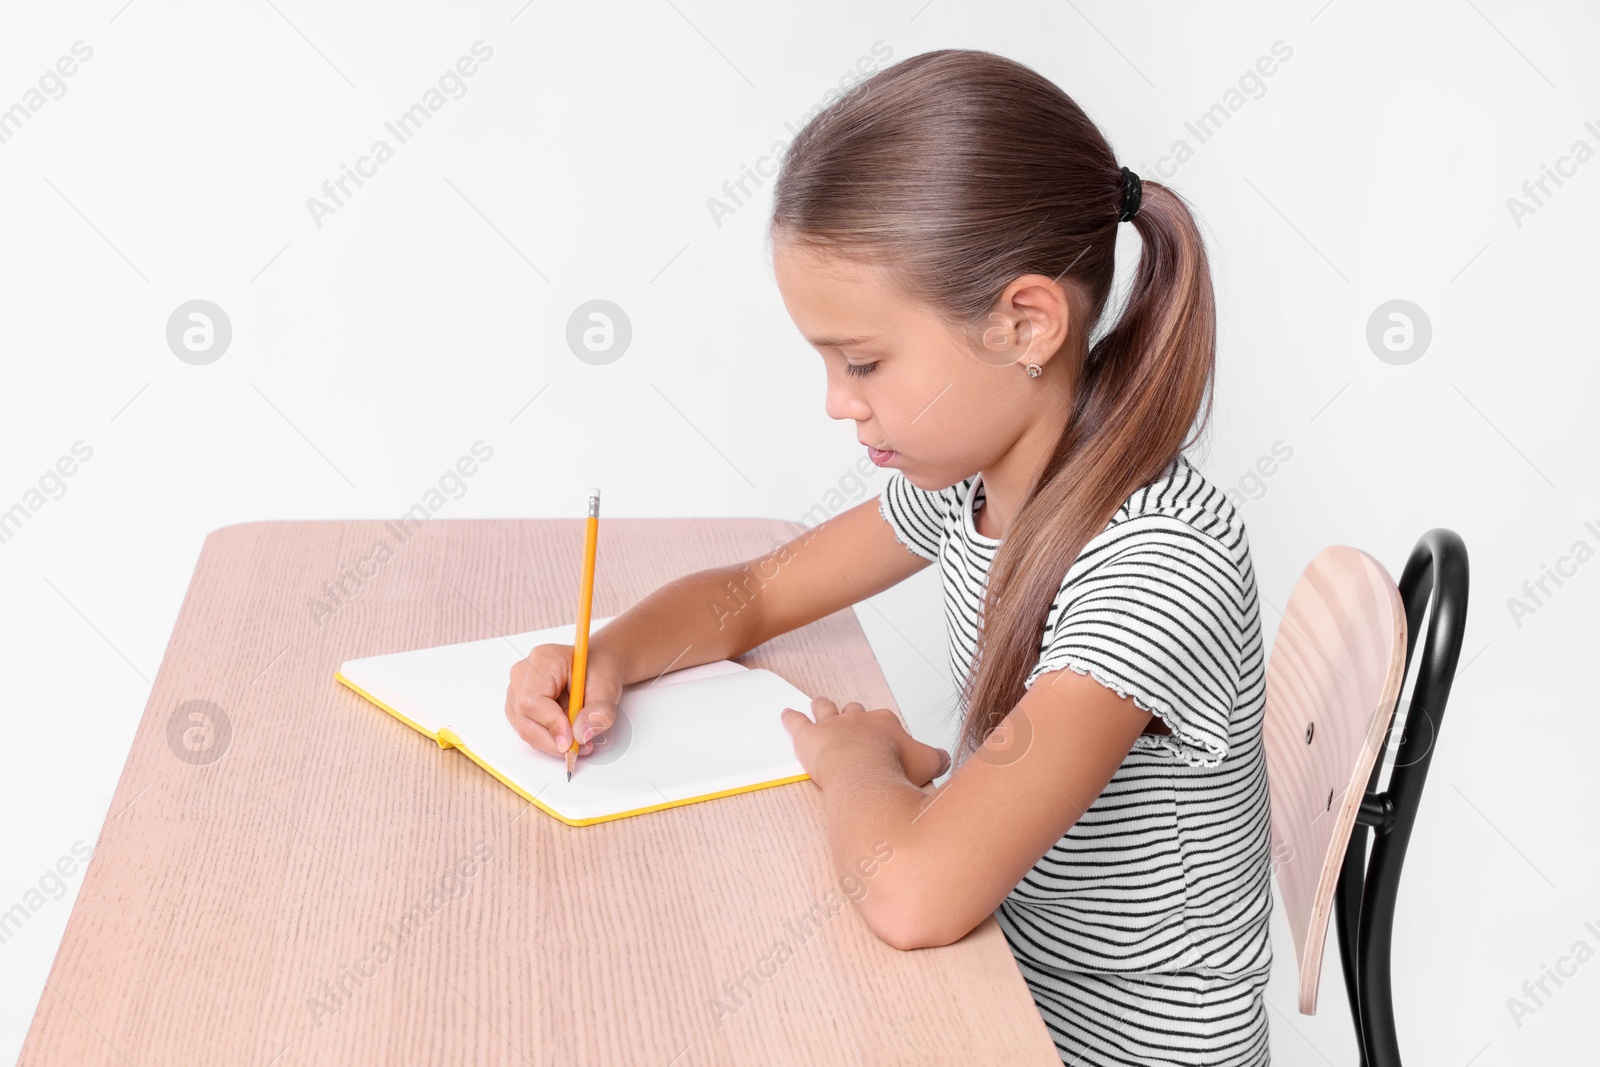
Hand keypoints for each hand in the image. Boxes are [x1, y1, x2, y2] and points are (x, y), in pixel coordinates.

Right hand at [505, 642, 623, 757]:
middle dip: (551, 740)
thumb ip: (599, 712)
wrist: (597, 665)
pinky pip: (528, 729)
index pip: (532, 700)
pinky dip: (548, 738)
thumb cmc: (599, 669)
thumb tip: (581, 735)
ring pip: (525, 728)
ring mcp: (517, 689)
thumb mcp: (608, 688)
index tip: (572, 741)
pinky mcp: (519, 705)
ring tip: (578, 739)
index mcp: (543, 660)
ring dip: (551, 741)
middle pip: (524, 718)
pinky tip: (567, 733)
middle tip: (579, 748)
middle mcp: (523, 673)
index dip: (550, 725)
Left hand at [781, 696, 950, 788]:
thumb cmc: (893, 770)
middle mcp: (858, 719)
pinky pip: (796, 722)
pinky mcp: (809, 737)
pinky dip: (790, 718)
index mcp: (885, 723)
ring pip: (826, 709)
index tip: (886, 744)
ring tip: (820, 704)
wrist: (864, 774)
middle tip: (853, 723)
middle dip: (854, 716)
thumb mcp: (929, 764)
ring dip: (823, 707)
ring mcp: (832, 726)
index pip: (886, 722)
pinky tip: (786, 714)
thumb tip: (945, 758)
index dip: (886, 733)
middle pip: (856, 711)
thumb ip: (938, 759)